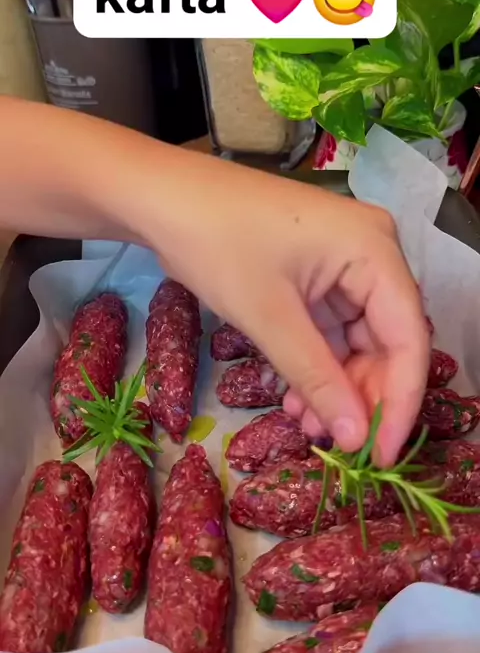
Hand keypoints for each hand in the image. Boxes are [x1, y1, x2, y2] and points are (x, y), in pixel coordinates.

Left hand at [142, 158, 429, 465]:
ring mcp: (344, 262)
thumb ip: (317, 377)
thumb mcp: (269, 317)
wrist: (159, 197)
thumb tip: (356, 437)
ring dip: (335, 386)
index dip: (400, 402)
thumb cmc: (215, 244)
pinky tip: (297, 400)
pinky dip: (316, 365)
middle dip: (361, 397)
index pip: (409, 338)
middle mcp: (371, 252)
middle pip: (387, 341)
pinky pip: (330, 329)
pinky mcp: (317, 272)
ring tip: (306, 427)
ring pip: (357, 341)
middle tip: (335, 445)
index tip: (380, 456)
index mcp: (374, 249)